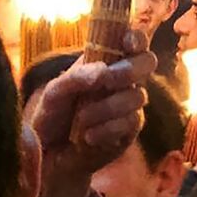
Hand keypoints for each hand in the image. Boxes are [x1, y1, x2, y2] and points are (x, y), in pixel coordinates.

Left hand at [29, 31, 156, 196]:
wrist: (49, 158)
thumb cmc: (52, 118)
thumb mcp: (54, 93)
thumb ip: (75, 78)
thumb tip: (102, 71)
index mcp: (105, 62)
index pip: (131, 40)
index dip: (135, 37)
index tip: (126, 42)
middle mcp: (123, 80)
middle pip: (147, 62)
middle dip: (128, 70)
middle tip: (107, 80)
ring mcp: (129, 104)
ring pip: (137, 96)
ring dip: (106, 108)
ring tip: (81, 122)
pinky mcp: (131, 130)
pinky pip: (131, 122)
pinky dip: (106, 129)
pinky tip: (88, 138)